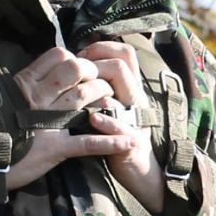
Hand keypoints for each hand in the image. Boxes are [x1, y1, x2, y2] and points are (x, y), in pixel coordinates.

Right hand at [3, 45, 133, 190]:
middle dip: (94, 72)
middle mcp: (36, 99)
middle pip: (74, 72)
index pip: (58, 56)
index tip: (85, 67)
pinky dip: (111, 142)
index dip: (77, 58)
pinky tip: (129, 142)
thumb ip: (29, 84)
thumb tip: (50, 71)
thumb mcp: (8, 99)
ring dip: (106, 97)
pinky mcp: (55, 149)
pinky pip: (88, 143)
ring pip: (82, 99)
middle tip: (104, 81)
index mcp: (24, 85)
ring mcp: (46, 123)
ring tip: (116, 100)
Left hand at [78, 39, 164, 214]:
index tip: (80, 57)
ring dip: (99, 87)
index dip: (101, 49)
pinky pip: (121, 125)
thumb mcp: (114, 104)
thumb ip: (103, 85)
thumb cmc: (117, 133)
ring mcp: (136, 117)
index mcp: (131, 87)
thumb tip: (81, 62)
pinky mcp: (132, 139)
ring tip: (80, 91)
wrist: (137, 166)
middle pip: (122, 65)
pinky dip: (107, 121)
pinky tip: (93, 120)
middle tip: (77, 75)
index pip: (124, 52)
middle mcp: (135, 97)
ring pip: (123, 90)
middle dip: (95, 65)